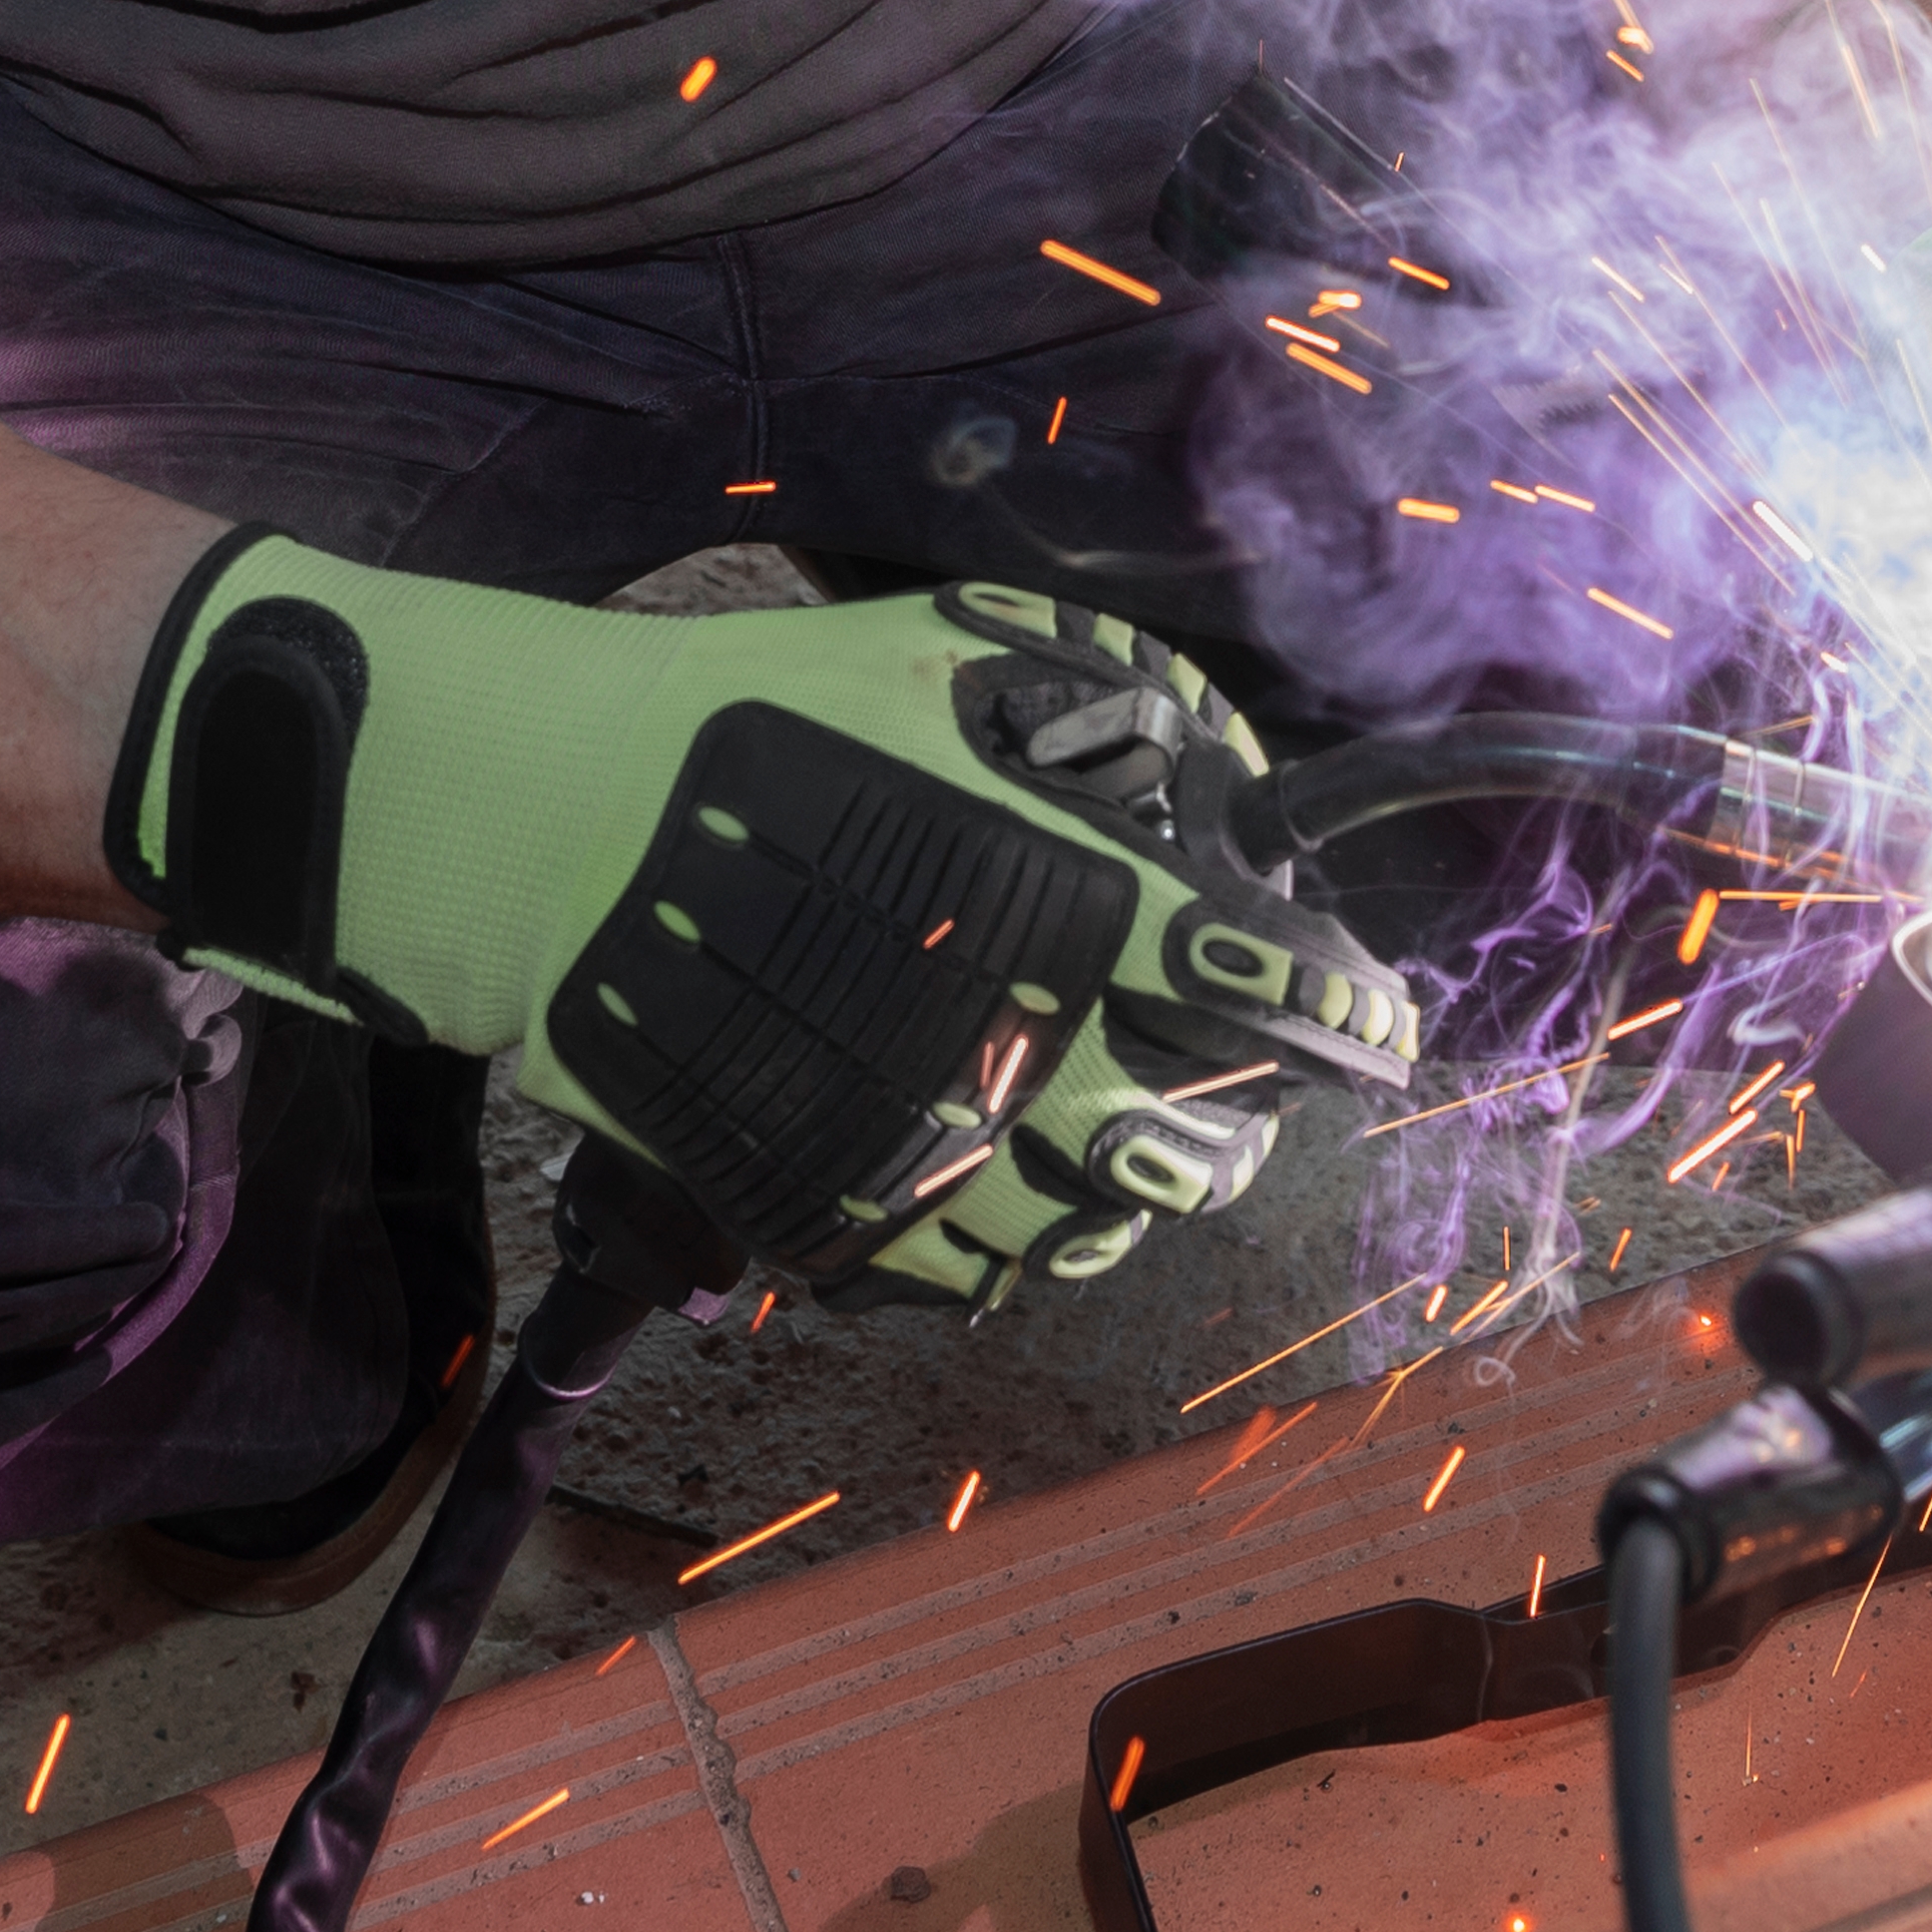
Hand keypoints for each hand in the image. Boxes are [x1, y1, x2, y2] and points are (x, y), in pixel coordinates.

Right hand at [108, 546, 1420, 1306]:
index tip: (1377, 1026)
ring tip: (1126, 1153)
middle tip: (1240, 1094)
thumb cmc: (752, 718)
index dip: (1351, 1015)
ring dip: (1129, 1193)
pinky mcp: (831, 1213)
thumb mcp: (940, 656)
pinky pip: (965, 1275)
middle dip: (1244, 1120)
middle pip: (1203, 1142)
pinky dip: (1006, 1245)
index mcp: (1071, 904)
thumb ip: (1092, 694)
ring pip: (1091, 1230)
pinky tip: (1003, 1187)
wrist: (553, 834)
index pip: (1276, 990)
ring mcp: (921, 1149)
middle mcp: (1018, 1046)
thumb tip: (1207, 751)